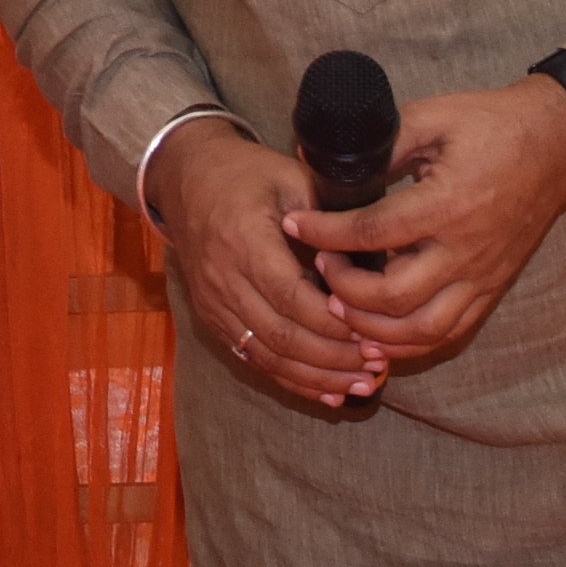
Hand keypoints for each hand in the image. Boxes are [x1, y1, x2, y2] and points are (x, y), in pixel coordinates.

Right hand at [144, 118, 383, 407]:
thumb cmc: (246, 174)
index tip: (373, 333)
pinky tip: (329, 392)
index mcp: (244, 240)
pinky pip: (254, 358)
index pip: (291, 297)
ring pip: (269, 355)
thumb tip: (376, 259)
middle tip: (378, 364)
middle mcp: (223, 278)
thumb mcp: (290, 177)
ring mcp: (214, 303)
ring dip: (318, 376)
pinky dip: (293, 379)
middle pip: (282, 335)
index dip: (333, 322)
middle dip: (334, 357)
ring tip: (363, 384)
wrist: (187, 179)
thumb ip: (328, 219)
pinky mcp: (214, 318)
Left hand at [293, 77, 565, 368]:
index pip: (372, 232)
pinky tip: (378, 330)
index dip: (324, 234)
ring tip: (341, 305)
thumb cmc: (491, 125)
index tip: (295, 225)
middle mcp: (466, 250)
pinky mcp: (492, 289)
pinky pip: (449, 333)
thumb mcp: (432, 118)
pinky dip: (408, 342)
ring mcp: (483, 276)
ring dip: (373, 328)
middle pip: (393, 296)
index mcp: (447, 204)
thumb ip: (379, 144)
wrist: (557, 141)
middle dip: (343, 290)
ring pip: (421, 329)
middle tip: (319, 267)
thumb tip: (318, 157)